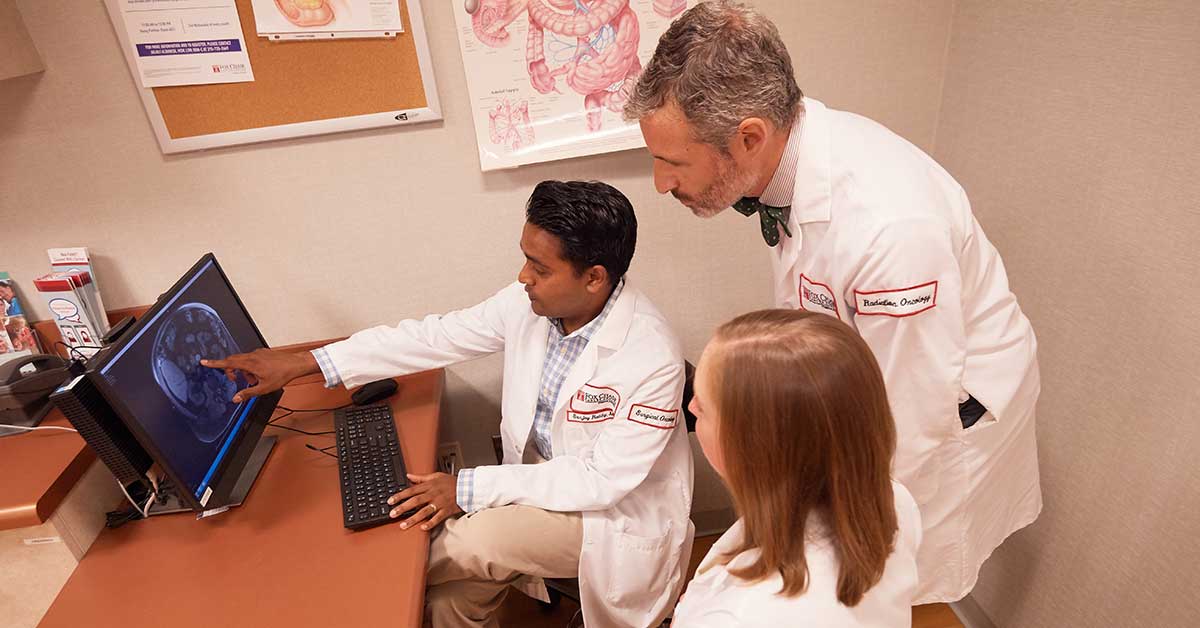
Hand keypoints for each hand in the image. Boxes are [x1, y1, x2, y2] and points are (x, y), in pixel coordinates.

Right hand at [201, 348, 318, 402]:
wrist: (296, 364)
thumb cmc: (282, 375)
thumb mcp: (264, 388)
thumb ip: (248, 393)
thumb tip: (236, 399)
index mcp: (250, 364)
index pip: (228, 363)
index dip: (214, 363)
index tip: (204, 361)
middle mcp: (252, 355)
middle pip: (233, 361)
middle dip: (231, 371)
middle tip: (235, 380)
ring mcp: (258, 352)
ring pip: (243, 361)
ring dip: (244, 371)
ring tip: (254, 380)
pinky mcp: (263, 352)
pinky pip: (251, 358)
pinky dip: (251, 367)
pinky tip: (260, 374)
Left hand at [387, 472, 463, 530]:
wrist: (467, 487)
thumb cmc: (451, 482)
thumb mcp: (435, 476)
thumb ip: (420, 477)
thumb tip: (408, 475)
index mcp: (429, 485)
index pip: (411, 490)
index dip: (400, 496)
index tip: (390, 501)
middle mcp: (433, 494)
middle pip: (415, 501)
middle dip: (403, 508)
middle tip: (392, 514)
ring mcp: (439, 503)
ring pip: (424, 511)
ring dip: (413, 519)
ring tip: (403, 525)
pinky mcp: (446, 510)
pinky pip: (437, 518)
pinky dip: (430, 523)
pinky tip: (423, 528)